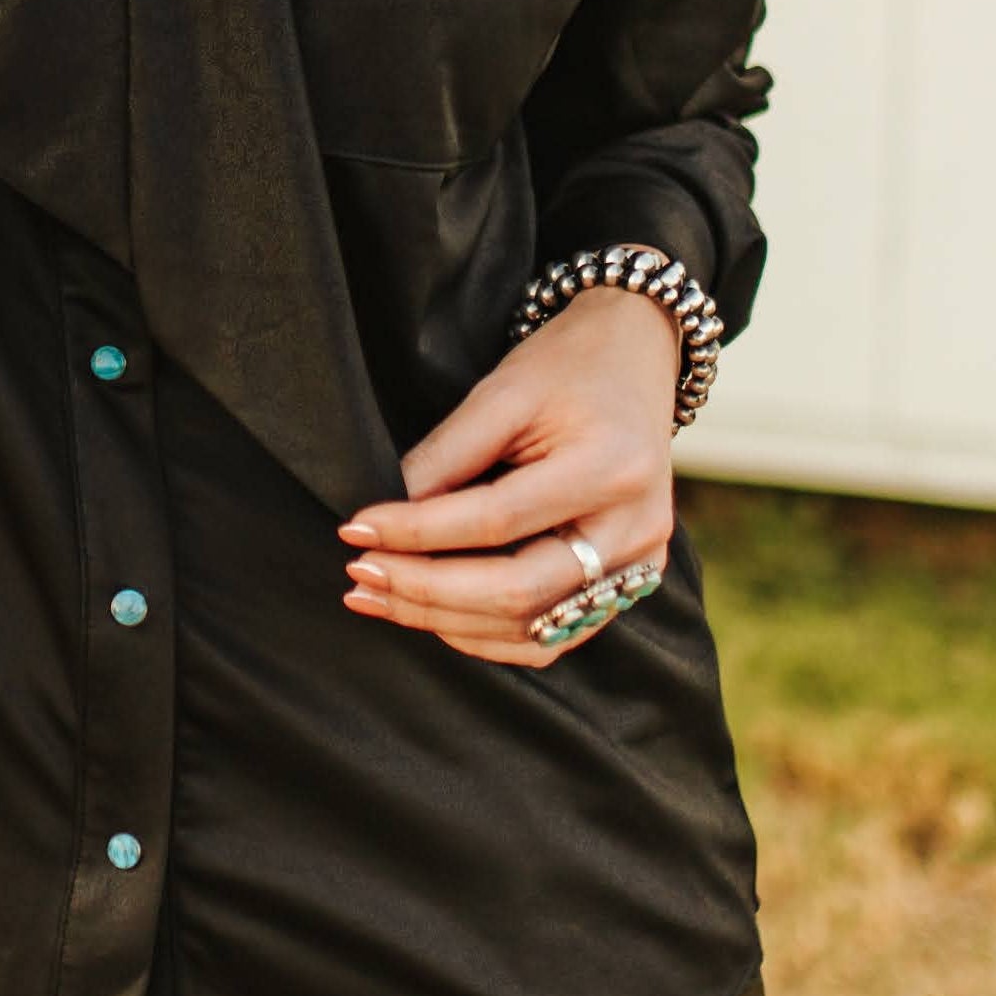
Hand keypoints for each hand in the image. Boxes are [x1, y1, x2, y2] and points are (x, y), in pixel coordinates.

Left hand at [334, 287, 679, 667]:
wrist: (637, 356)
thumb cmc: (568, 366)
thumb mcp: (503, 392)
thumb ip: (446, 457)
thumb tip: (384, 520)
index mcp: (611, 468)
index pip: (496, 521)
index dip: (417, 532)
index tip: (356, 530)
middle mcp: (634, 529)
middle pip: (518, 591)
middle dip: (426, 592)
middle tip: (359, 575)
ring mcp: (638, 565)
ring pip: (531, 628)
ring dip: (446, 622)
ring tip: (381, 598)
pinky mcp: (627, 584)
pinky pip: (552, 639)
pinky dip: (488, 636)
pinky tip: (436, 618)